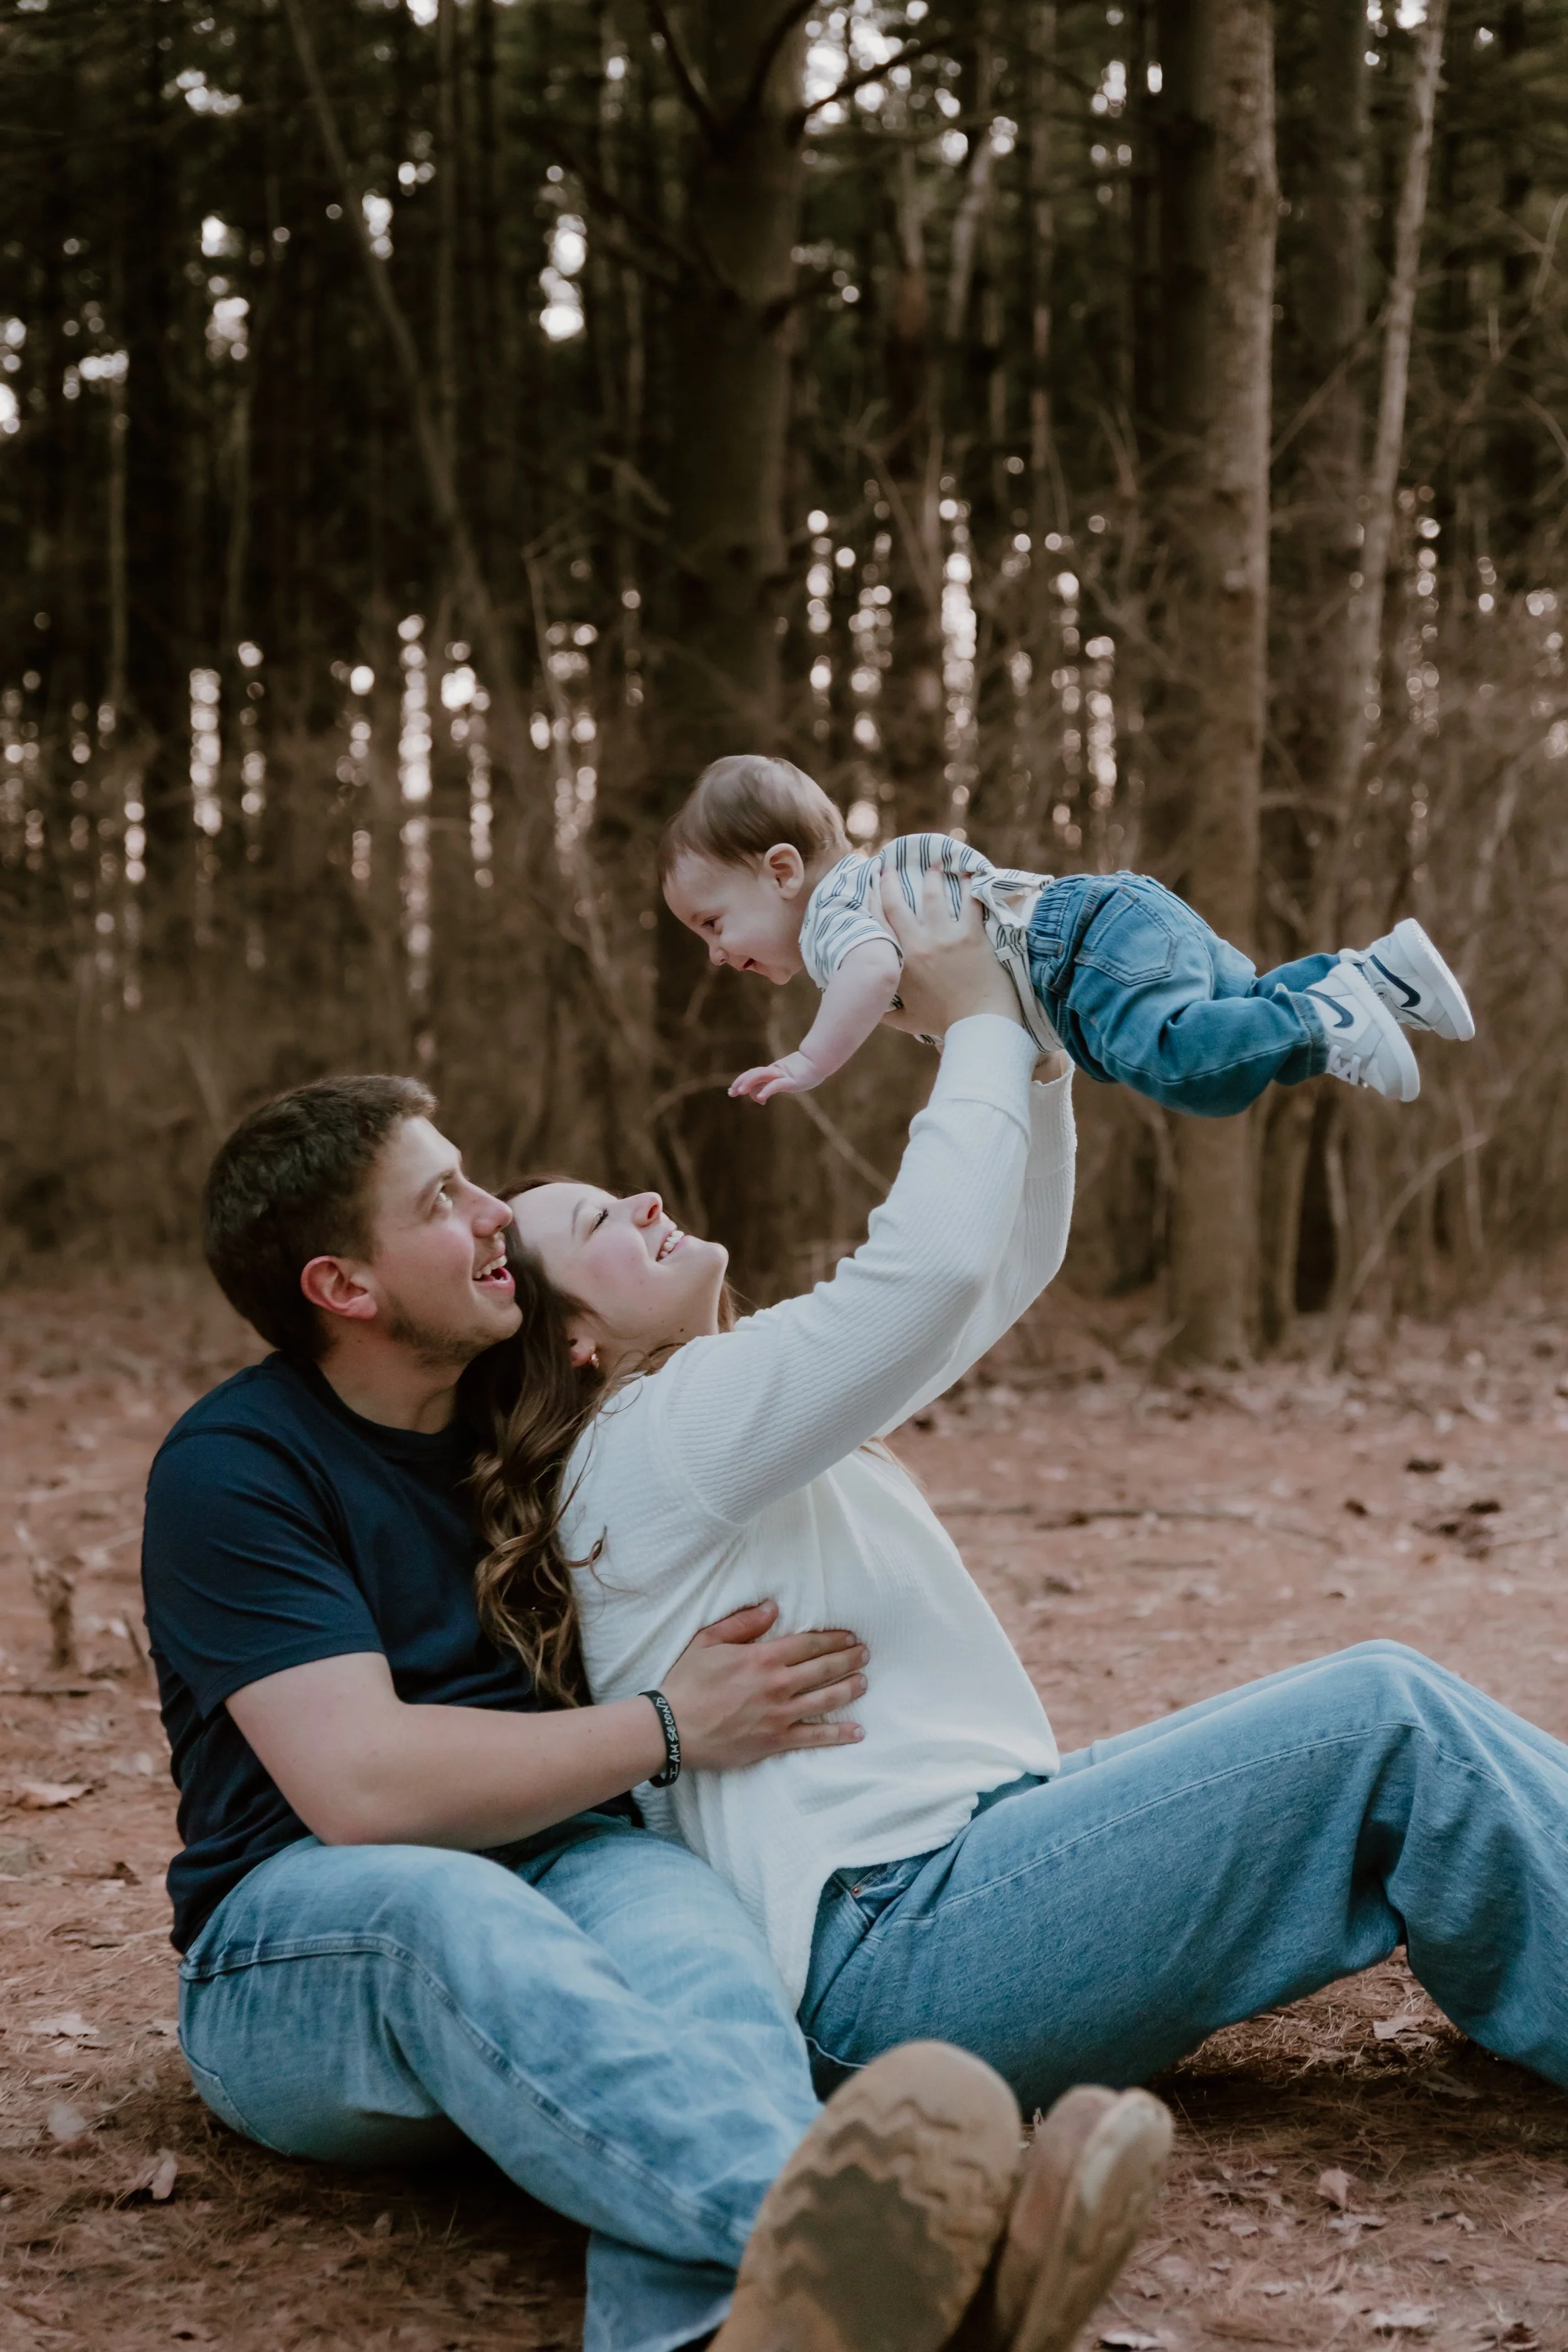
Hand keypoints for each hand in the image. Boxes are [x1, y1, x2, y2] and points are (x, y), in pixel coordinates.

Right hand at [660, 1598, 867, 1770]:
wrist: (673, 1728)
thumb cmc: (687, 1682)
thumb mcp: (708, 1641)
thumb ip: (743, 1623)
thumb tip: (772, 1607)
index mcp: (763, 1658)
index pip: (809, 1644)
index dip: (833, 1639)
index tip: (849, 1637)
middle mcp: (777, 1684)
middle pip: (824, 1669)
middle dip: (848, 1660)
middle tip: (865, 1654)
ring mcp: (779, 1714)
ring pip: (826, 1699)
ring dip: (849, 1689)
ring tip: (865, 1682)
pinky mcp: (775, 1740)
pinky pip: (814, 1737)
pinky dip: (838, 1734)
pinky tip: (857, 1731)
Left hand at [730, 1054, 818, 1103]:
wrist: (820, 1060)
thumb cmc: (807, 1070)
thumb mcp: (789, 1079)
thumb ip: (777, 1083)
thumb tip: (764, 1093)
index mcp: (774, 1071)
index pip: (754, 1075)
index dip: (743, 1081)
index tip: (734, 1091)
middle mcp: (775, 1071)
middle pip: (753, 1074)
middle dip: (740, 1082)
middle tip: (731, 1092)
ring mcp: (782, 1075)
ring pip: (761, 1076)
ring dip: (748, 1083)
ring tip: (739, 1092)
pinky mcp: (790, 1080)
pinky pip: (776, 1085)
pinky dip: (767, 1091)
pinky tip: (761, 1099)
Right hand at [878, 868, 1021, 1039]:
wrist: (979, 1023)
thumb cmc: (944, 1023)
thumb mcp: (907, 1021)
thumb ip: (886, 1013)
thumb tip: (870, 1010)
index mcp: (901, 963)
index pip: (879, 925)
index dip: (870, 902)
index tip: (866, 888)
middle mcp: (920, 944)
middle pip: (899, 904)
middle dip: (890, 882)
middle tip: (889, 866)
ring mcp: (946, 937)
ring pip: (934, 895)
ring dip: (932, 876)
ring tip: (933, 863)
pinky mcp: (972, 934)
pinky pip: (969, 902)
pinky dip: (968, 886)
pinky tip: (968, 874)